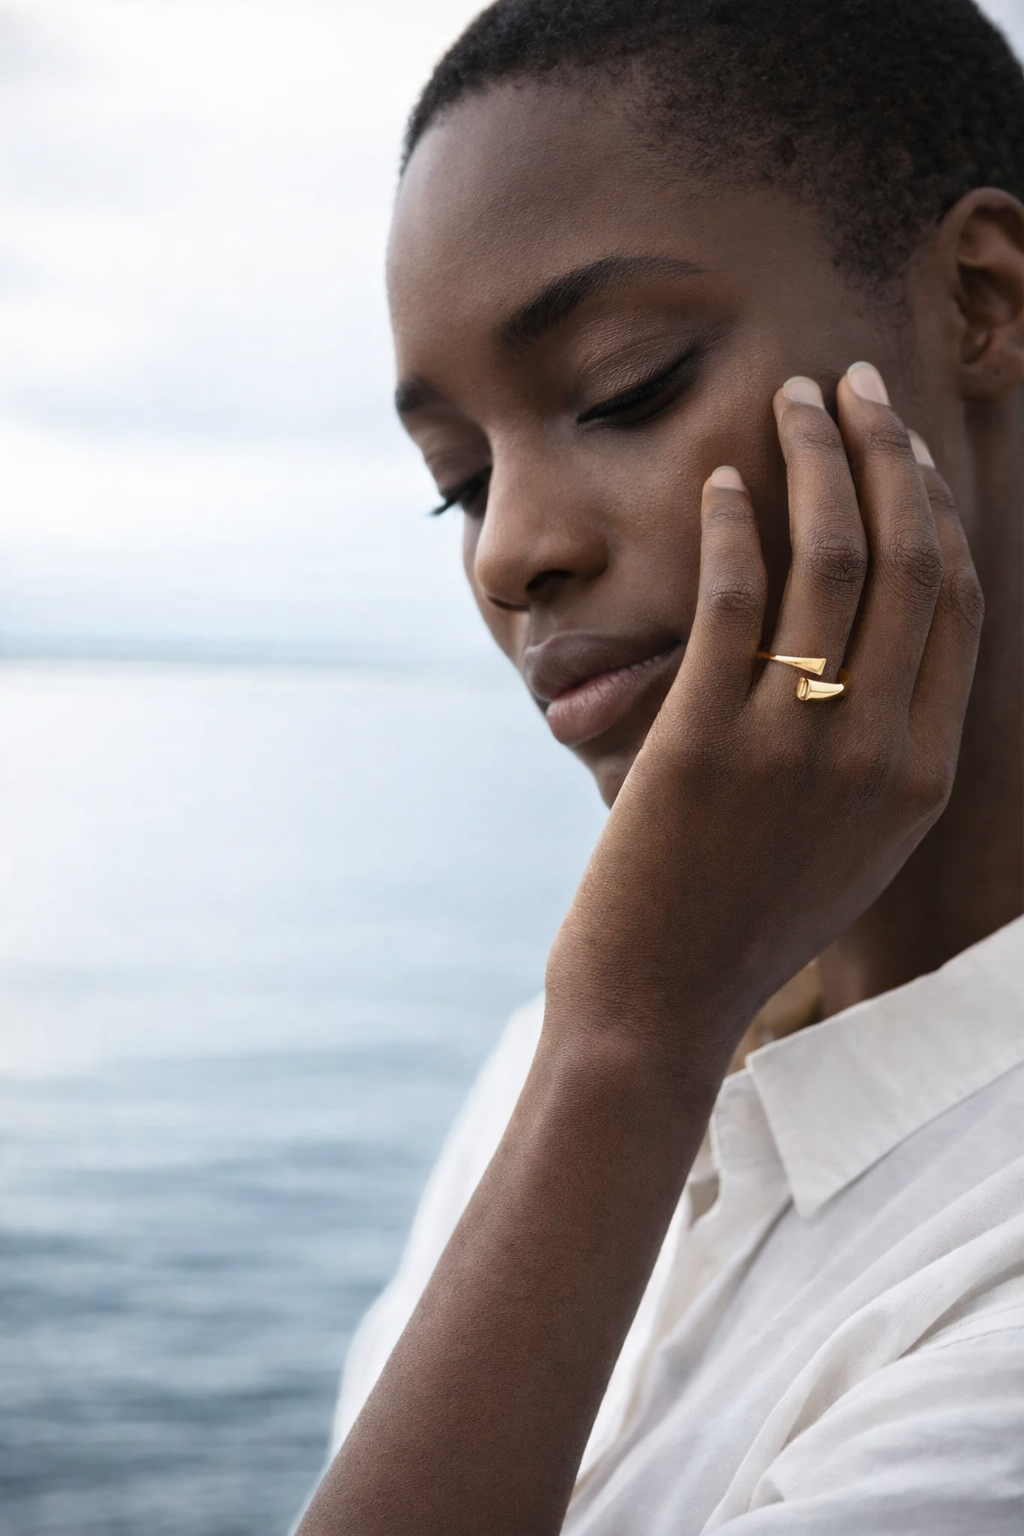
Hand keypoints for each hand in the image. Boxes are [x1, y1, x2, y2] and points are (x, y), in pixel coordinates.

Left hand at [544, 363, 984, 1084]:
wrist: (661, 1004)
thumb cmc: (742, 920)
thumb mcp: (847, 844)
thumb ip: (877, 751)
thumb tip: (871, 648)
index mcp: (922, 774)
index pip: (954, 605)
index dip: (934, 508)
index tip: (905, 448)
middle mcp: (879, 752)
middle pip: (909, 562)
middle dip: (887, 453)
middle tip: (854, 388)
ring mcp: (797, 746)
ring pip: (833, 562)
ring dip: (814, 461)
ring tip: (790, 402)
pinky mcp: (707, 741)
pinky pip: (734, 601)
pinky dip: (731, 526)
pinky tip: (719, 481)